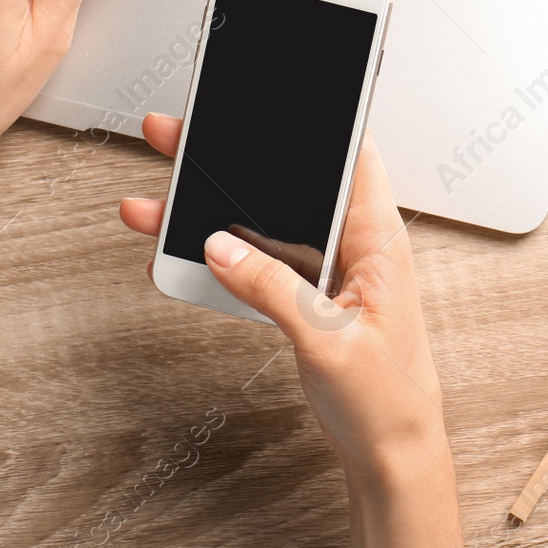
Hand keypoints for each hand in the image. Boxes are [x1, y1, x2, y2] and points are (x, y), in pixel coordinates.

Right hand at [120, 116, 473, 547]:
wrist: (392, 455)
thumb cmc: (388, 399)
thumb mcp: (328, 341)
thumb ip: (273, 290)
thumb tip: (221, 246)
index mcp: (378, 239)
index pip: (350, 154)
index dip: (313, 118)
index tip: (266, 92)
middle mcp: (355, 244)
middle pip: (290, 179)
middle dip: (233, 157)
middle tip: (177, 135)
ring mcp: (329, 269)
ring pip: (265, 220)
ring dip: (212, 209)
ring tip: (156, 197)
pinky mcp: (308, 295)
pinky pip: (258, 260)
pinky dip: (219, 253)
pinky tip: (178, 251)